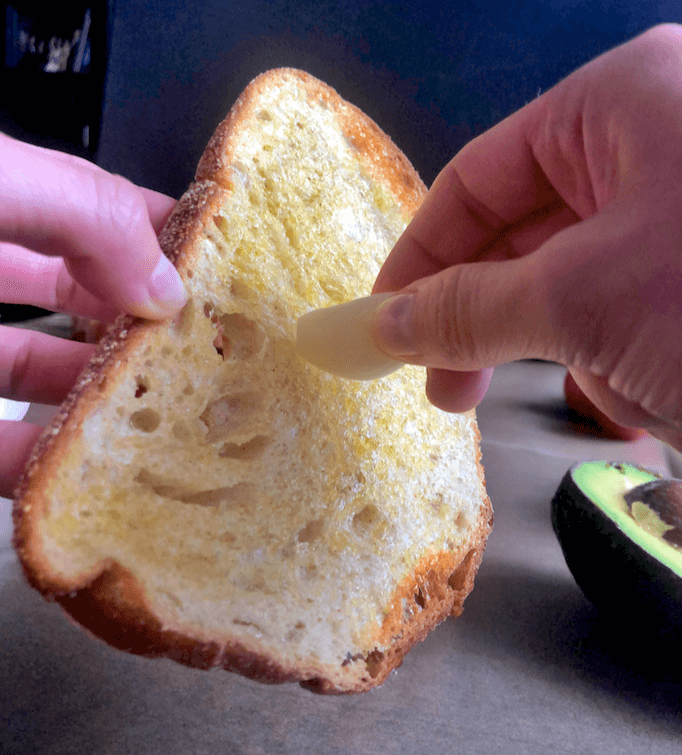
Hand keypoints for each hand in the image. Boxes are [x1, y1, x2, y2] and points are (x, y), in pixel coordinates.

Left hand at [0, 134, 185, 496]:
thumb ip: (80, 212)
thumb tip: (166, 283)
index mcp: (2, 200)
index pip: (103, 213)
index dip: (167, 235)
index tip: (228, 271)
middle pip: (87, 297)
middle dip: (150, 323)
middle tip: (215, 354)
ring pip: (50, 375)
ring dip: (105, 401)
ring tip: (170, 420)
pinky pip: (1, 448)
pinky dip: (41, 465)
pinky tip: (81, 475)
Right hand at [372, 24, 681, 450]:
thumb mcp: (581, 302)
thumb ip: (466, 309)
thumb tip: (379, 325)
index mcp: (621, 102)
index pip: (477, 176)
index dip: (417, 253)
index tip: (379, 321)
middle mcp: (652, 140)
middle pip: (518, 229)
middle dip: (473, 311)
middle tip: (435, 384)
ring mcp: (679, 207)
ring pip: (567, 276)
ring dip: (543, 340)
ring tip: (540, 390)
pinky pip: (616, 304)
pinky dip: (599, 350)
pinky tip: (619, 383)